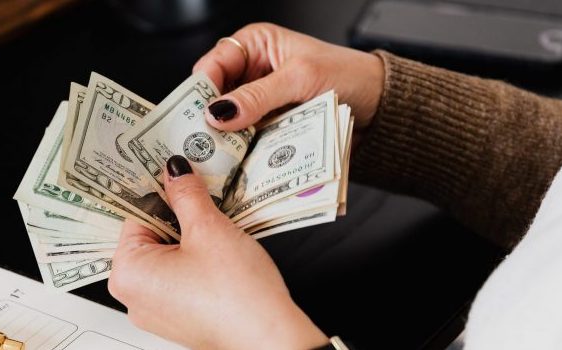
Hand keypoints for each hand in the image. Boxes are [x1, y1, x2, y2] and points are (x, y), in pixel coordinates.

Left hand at [108, 156, 327, 349]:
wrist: (271, 339)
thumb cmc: (238, 297)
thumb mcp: (209, 229)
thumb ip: (186, 194)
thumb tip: (175, 171)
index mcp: (127, 273)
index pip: (135, 214)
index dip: (161, 192)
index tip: (177, 176)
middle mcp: (134, 297)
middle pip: (150, 235)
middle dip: (177, 216)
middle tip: (202, 200)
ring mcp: (156, 311)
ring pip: (168, 256)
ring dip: (190, 238)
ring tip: (216, 231)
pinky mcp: (179, 318)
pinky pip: (179, 277)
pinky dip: (196, 261)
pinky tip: (219, 256)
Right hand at [194, 23, 383, 141]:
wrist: (380, 106)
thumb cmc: (348, 75)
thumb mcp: (299, 79)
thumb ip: (257, 95)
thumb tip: (218, 111)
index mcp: (255, 45)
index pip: (213, 64)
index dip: (201, 89)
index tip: (197, 114)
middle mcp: (253, 72)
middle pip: (215, 96)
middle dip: (210, 118)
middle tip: (202, 139)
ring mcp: (260, 102)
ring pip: (229, 122)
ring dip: (225, 138)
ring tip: (218, 156)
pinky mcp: (269, 127)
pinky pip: (247, 139)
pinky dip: (242, 150)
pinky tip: (237, 160)